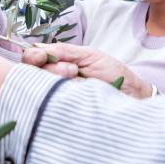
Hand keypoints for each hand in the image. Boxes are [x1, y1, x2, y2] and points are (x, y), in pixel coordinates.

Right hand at [21, 43, 152, 98]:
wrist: (133, 96)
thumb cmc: (113, 73)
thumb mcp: (89, 55)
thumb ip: (64, 51)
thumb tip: (38, 49)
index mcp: (58, 64)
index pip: (32, 60)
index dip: (32, 57)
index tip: (40, 57)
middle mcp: (54, 81)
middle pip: (32, 74)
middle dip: (52, 69)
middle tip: (73, 70)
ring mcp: (58, 98)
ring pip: (42, 89)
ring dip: (59, 81)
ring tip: (79, 80)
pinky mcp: (65, 114)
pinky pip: (52, 106)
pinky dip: (62, 97)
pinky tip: (75, 94)